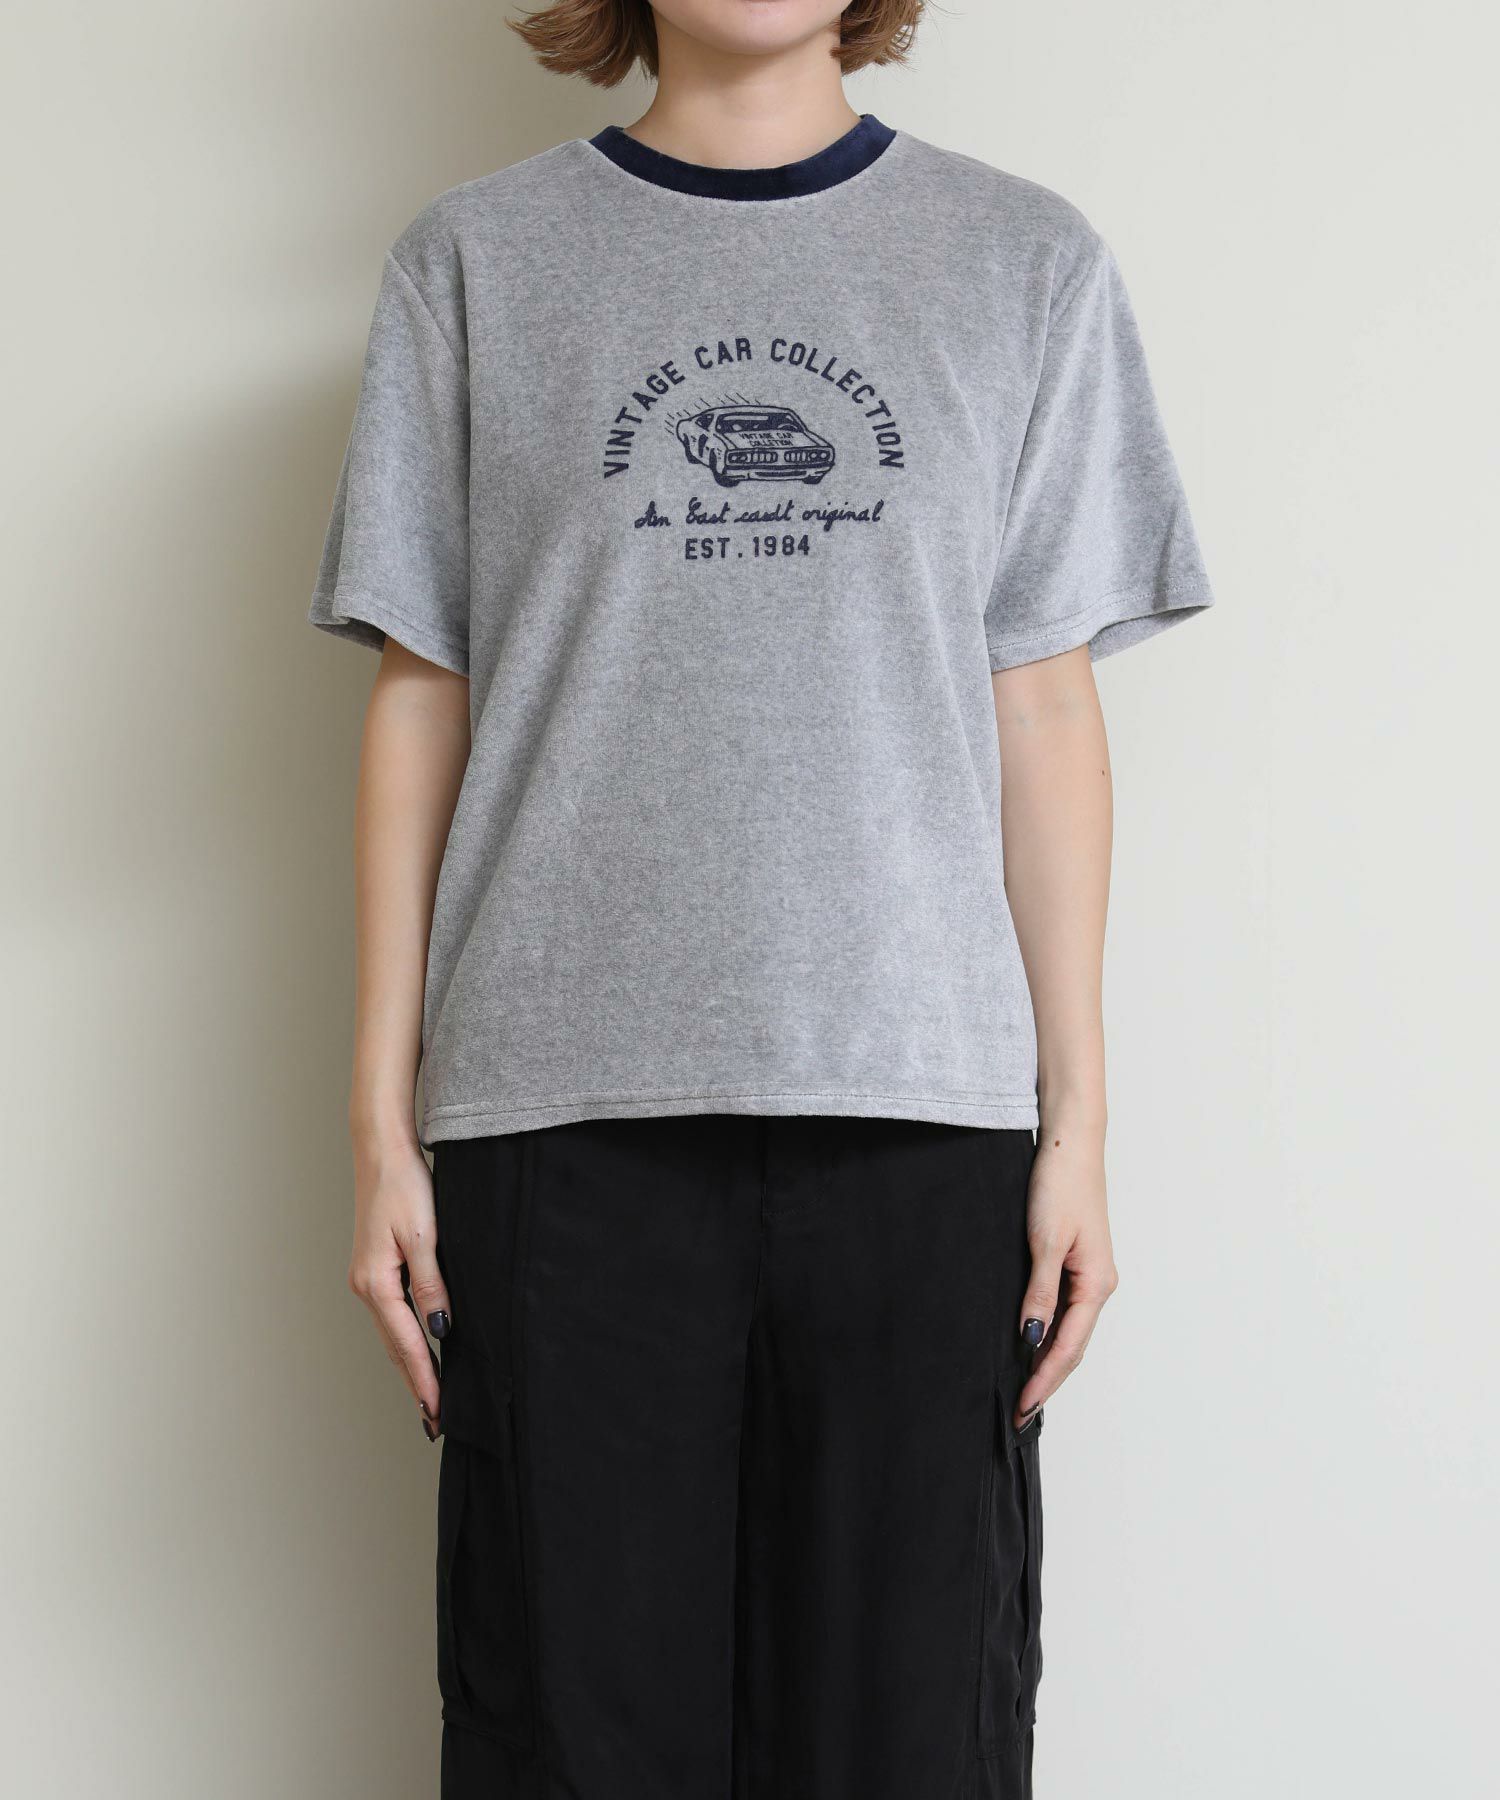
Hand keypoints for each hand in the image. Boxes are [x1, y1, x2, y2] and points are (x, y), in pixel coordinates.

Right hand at [347, 1131, 450, 1438]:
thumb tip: (441, 1331)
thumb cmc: (404, 1186)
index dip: (424, 1380)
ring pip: (392, 1334)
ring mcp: (368, 1278)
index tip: (437, 1413)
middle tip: (434, 1421)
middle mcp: (367, 1286)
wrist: (382, 1150)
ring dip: (410, 1365)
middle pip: (395, 1347)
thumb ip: (433, 1286)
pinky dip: (406, 1339)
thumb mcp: (426, 1236)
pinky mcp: (376, 1268)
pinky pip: (393, 1315)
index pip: (407, 1344)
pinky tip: (420, 1348)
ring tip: (429, 1397)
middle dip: (415, 1384)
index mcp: (376, 1282)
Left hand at [1015, 1125, 1117, 1428]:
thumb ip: (1039, 1293)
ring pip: (1068, 1332)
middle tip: (1019, 1414)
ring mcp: (1089, 1275)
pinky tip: (1029, 1346)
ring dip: (1046, 1362)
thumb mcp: (1043, 1241)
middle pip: (1072, 1347)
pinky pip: (1063, 1311)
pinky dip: (1047, 1335)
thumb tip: (1030, 1339)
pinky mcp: (1075, 1263)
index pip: (1068, 1347)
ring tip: (1023, 1393)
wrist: (1069, 1144)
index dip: (1044, 1380)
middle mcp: (1098, 1285)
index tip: (1022, 1408)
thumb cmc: (1059, 1185)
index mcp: (1096, 1284)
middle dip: (1046, 1381)